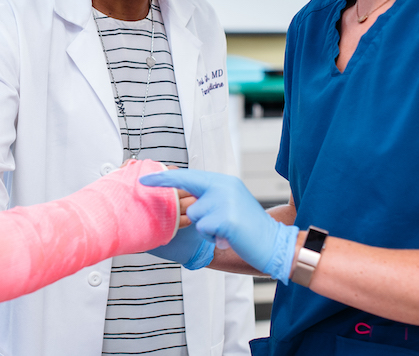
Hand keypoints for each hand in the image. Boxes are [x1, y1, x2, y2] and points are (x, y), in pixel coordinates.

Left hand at [140, 170, 298, 281]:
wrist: (274, 243)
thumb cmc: (247, 227)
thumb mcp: (229, 203)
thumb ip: (209, 196)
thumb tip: (182, 196)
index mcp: (223, 181)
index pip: (188, 175)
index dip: (164, 178)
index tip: (144, 178)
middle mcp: (223, 186)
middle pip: (187, 193)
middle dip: (177, 199)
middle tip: (165, 197)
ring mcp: (224, 201)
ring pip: (194, 215)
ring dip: (204, 227)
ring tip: (223, 230)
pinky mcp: (225, 218)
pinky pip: (203, 228)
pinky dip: (212, 237)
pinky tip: (227, 237)